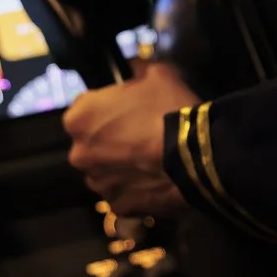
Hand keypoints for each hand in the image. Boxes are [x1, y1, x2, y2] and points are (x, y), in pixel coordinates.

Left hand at [64, 61, 196, 219]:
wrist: (197, 156)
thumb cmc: (169, 109)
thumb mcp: (158, 73)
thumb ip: (137, 69)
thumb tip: (133, 68)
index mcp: (80, 118)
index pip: (85, 109)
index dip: (108, 107)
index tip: (128, 109)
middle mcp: (79, 154)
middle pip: (92, 144)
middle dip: (110, 140)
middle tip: (141, 135)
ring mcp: (98, 184)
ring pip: (105, 171)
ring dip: (120, 166)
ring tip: (150, 161)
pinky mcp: (118, 207)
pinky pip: (123, 194)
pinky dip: (135, 189)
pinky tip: (155, 179)